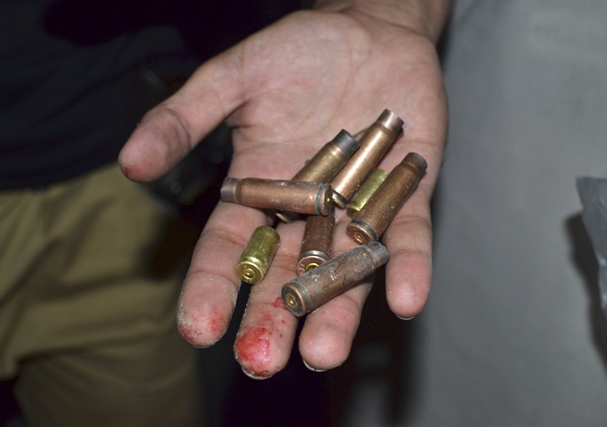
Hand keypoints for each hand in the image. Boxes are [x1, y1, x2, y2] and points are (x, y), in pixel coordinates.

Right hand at [119, 8, 447, 377]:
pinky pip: (407, 237)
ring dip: (335, 312)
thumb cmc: (297, 52)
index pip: (231, 249)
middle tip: (259, 360)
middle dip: (272, 319)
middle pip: (286, 275)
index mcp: (260, 192)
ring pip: (345, 270)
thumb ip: (184, 120)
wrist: (368, 31)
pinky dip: (407, 266)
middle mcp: (307, 211)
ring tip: (321, 352)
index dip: (213, 287)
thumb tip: (129, 164)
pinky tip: (404, 298)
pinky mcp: (407, 195)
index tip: (198, 327)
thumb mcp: (232, 79)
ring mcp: (358, 207)